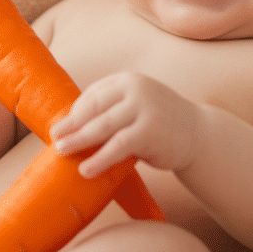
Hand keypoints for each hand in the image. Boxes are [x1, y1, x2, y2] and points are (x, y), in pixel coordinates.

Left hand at [50, 72, 202, 177]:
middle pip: (94, 109)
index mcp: (127, 80)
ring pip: (103, 127)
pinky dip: (99, 159)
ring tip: (62, 152)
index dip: (73, 113)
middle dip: (71, 125)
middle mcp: (135, 89)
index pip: (92, 95)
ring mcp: (144, 108)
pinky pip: (118, 146)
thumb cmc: (157, 123)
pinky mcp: (150, 131)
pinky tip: (86, 170)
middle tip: (54, 139)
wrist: (198, 134)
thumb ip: (110, 110)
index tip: (59, 127)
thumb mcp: (134, 107)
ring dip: (79, 141)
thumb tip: (69, 127)